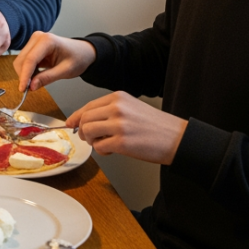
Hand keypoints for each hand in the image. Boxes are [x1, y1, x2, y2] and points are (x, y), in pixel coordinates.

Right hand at [13, 32, 96, 92]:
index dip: (25, 76)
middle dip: (24, 76)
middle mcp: (38, 38)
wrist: (83, 52)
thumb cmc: (78, 58)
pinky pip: (24, 61)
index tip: (22, 89)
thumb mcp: (66, 70)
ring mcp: (34, 41)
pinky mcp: (32, 47)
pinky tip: (37, 76)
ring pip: (20, 61)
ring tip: (37, 81)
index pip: (30, 60)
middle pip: (22, 60)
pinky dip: (28, 71)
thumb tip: (31, 86)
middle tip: (31, 89)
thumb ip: (48, 78)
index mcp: (47, 40)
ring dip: (25, 74)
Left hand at [64, 92, 187, 164]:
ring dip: (91, 141)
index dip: (77, 117)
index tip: (71, 123)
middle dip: (83, 131)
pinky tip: (113, 151)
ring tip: (103, 144)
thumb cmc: (156, 126)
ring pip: (88, 131)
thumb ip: (109, 111)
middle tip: (89, 139)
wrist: (177, 138)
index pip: (88, 106)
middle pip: (85, 119)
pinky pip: (99, 147)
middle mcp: (117, 108)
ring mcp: (119, 124)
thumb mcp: (131, 108)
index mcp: (118, 98)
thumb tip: (85, 120)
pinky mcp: (122, 142)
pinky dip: (102, 151)